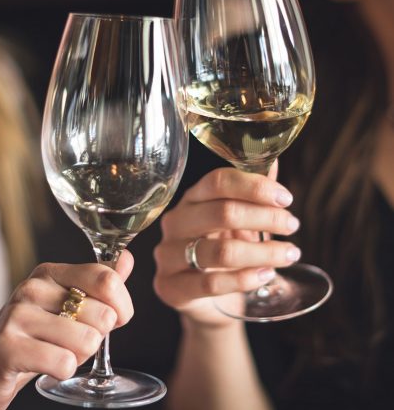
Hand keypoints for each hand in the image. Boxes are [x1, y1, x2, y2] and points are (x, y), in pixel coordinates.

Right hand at [0, 252, 133, 409]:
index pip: (108, 279)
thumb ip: (100, 283)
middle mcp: (34, 287)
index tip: (114, 321)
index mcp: (51, 273)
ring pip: (88, 340)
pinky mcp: (7, 347)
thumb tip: (127, 259)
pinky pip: (65, 363)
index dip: (123, 307)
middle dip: (97, 337)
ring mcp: (18, 315)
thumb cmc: (36, 336)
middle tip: (71, 341)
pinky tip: (46, 366)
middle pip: (103, 314)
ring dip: (80, 356)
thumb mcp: (69, 305)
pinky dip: (64, 370)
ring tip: (57, 353)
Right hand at [153, 164, 299, 326]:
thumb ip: (251, 194)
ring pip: (221, 251)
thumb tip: (272, 161)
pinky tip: (268, 274)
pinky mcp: (170, 287)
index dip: (254, 187)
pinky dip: (246, 279)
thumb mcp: (237, 222)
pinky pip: (212, 283)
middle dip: (265, 217)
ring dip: (263, 252)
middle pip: (222, 212)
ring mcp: (168, 256)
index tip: (285, 198)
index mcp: (191, 199)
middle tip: (292, 225)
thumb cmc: (222, 250)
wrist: (203, 299)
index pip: (217, 182)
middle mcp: (175, 223)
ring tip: (290, 254)